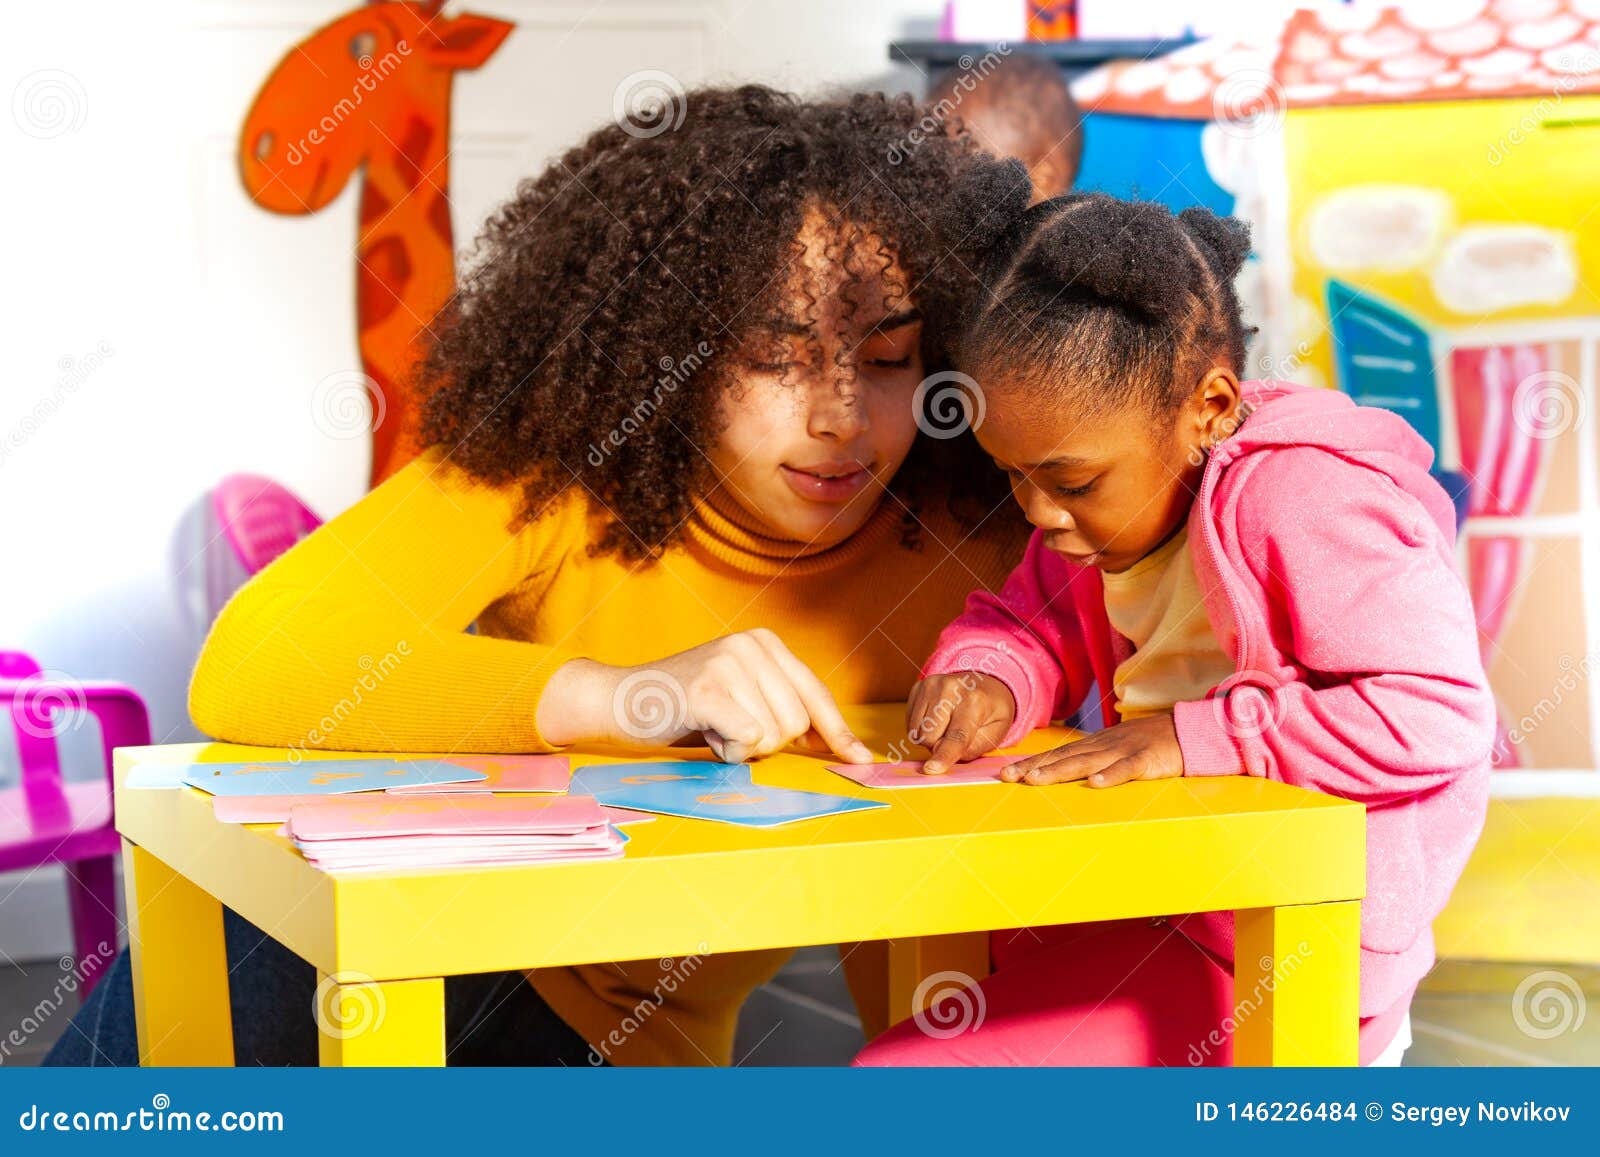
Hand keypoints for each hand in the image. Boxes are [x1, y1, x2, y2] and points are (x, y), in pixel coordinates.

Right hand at [537, 628, 872, 764]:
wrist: (620, 699)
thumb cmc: (686, 707)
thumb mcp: (742, 696)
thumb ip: (783, 709)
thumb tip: (837, 745)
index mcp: (766, 643)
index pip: (816, 695)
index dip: (838, 733)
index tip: (860, 761)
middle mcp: (752, 644)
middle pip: (797, 724)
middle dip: (767, 743)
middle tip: (728, 729)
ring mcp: (729, 662)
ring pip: (772, 736)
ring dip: (741, 749)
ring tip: (711, 727)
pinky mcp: (708, 688)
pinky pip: (746, 738)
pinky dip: (727, 750)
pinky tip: (703, 731)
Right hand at [906, 672, 1016, 773]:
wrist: (985, 682)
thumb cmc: (992, 711)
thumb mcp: (996, 732)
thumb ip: (971, 748)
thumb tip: (941, 754)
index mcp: (975, 701)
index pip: (957, 736)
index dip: (944, 755)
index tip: (931, 769)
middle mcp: (950, 689)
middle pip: (930, 737)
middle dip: (938, 746)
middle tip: (954, 736)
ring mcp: (931, 685)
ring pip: (916, 732)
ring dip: (929, 737)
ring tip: (946, 726)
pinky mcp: (918, 687)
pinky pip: (910, 722)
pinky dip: (921, 728)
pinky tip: (936, 719)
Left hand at [1002, 713, 1183, 787]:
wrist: (1187, 732)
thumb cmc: (1149, 744)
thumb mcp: (1116, 749)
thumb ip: (1094, 759)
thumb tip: (1066, 772)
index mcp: (1096, 745)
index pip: (1058, 754)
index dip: (1032, 763)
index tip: (1007, 773)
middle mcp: (1104, 746)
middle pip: (1064, 757)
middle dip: (1035, 767)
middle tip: (1008, 777)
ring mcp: (1124, 751)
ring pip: (1087, 762)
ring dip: (1060, 770)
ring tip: (1036, 779)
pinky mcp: (1146, 760)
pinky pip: (1126, 769)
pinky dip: (1110, 776)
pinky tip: (1095, 784)